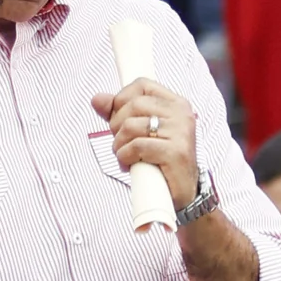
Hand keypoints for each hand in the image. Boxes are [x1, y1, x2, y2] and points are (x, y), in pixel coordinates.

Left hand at [90, 80, 198, 212]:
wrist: (184, 194)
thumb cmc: (162, 162)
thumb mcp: (142, 133)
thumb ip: (120, 114)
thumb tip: (96, 99)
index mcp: (176, 104)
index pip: (141, 85)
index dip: (121, 99)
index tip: (117, 119)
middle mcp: (182, 114)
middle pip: (134, 105)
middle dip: (116, 125)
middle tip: (119, 143)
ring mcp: (181, 133)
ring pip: (132, 126)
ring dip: (119, 144)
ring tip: (124, 156)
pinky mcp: (176, 152)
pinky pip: (137, 146)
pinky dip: (125, 156)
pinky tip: (129, 165)